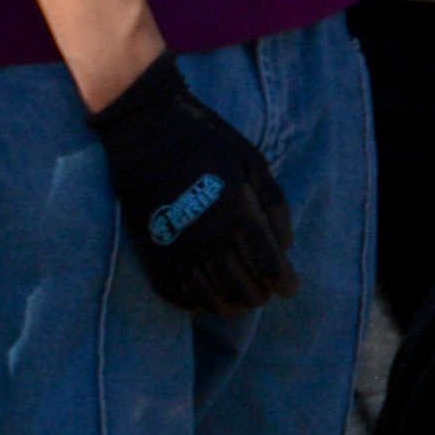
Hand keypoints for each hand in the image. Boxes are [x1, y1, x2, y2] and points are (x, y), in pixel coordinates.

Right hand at [87, 53, 299, 312]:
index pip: (269, 268)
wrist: (145, 129)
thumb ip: (274, 205)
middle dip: (259, 297)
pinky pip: (177, 296)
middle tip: (265, 292)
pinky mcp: (151, 253)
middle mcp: (208, 238)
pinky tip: (207, 297)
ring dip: (231, 305)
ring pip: (211, 300)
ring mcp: (176, 249)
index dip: (284, 284)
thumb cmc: (206, 142)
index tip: (289, 287)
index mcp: (238, 213)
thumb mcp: (253, 161)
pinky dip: (198, 303)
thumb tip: (286, 247)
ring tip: (240, 299)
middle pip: (242, 292)